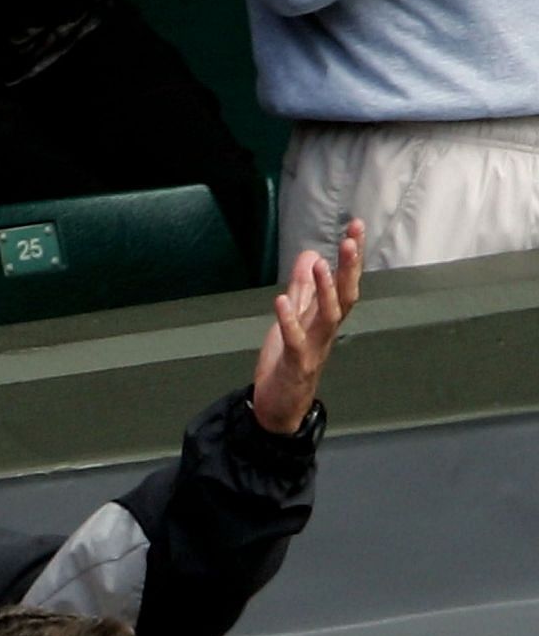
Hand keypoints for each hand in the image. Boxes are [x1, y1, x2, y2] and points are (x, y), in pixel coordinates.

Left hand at [252, 219, 362, 433]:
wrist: (279, 407)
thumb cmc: (288, 362)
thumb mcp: (292, 319)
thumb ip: (302, 290)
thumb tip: (311, 256)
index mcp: (326, 319)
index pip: (345, 283)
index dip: (351, 257)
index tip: (356, 227)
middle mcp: (326, 331)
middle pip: (346, 295)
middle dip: (349, 268)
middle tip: (351, 239)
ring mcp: (314, 348)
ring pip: (328, 317)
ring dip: (325, 291)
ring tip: (321, 265)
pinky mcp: (296, 364)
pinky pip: (295, 341)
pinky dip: (288, 321)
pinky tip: (281, 300)